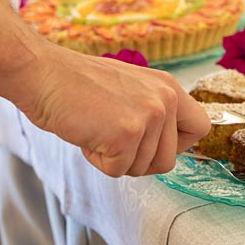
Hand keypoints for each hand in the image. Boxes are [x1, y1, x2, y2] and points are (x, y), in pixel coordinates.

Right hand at [15, 46, 210, 176]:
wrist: (43, 74)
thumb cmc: (78, 85)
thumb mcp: (131, 89)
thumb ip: (153, 111)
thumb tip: (167, 145)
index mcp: (169, 87)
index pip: (200, 127)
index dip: (178, 145)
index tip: (152, 144)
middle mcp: (166, 100)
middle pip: (168, 160)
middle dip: (138, 160)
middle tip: (111, 137)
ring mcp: (149, 116)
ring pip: (143, 169)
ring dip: (115, 159)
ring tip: (97, 128)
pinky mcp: (127, 134)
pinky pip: (118, 171)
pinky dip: (97, 161)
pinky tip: (87, 134)